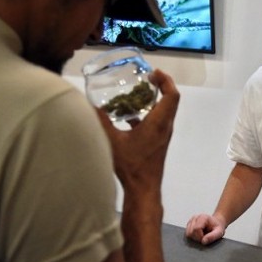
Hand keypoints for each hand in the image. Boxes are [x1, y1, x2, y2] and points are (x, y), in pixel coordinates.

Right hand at [95, 69, 178, 194]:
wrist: (143, 189)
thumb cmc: (131, 165)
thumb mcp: (112, 141)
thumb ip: (100, 121)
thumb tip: (89, 105)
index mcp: (159, 122)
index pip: (172, 95)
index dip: (166, 80)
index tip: (153, 72)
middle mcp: (165, 127)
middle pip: (170, 100)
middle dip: (160, 86)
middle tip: (145, 78)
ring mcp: (163, 135)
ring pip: (163, 111)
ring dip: (153, 100)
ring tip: (135, 93)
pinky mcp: (157, 142)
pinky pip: (156, 122)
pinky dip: (146, 114)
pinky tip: (128, 116)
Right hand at [185, 213, 225, 244]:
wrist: (216, 223)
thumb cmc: (218, 227)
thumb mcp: (219, 232)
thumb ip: (212, 236)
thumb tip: (203, 241)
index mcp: (203, 217)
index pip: (196, 229)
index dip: (200, 236)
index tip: (206, 238)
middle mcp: (195, 217)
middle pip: (191, 232)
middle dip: (197, 238)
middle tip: (204, 237)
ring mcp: (191, 220)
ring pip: (188, 233)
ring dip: (194, 237)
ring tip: (202, 235)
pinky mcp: (189, 224)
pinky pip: (187, 233)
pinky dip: (193, 236)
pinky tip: (198, 234)